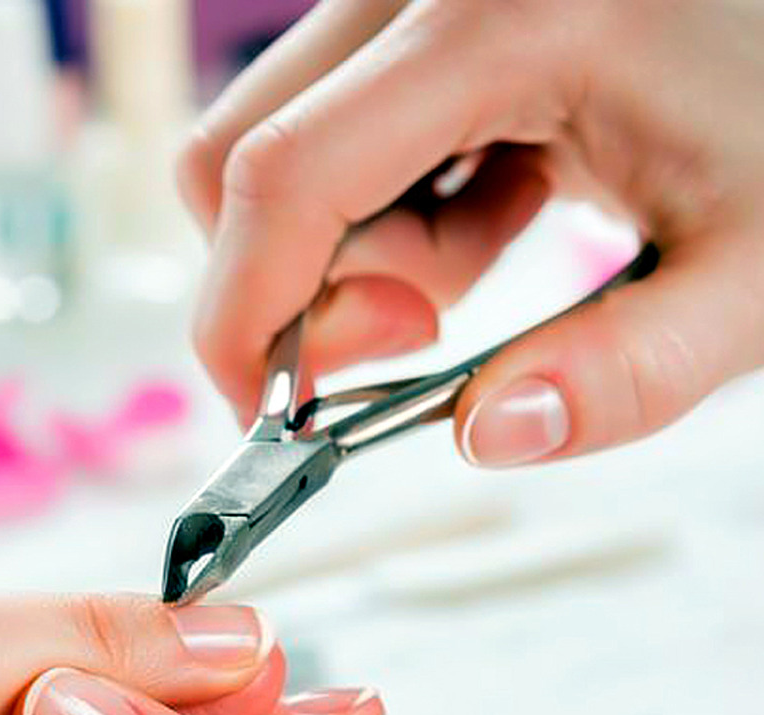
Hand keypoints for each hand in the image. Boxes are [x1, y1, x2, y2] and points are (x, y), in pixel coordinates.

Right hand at [181, 0, 763, 464]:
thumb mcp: (752, 275)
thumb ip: (630, 371)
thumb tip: (487, 433)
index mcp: (507, 20)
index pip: (282, 178)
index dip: (244, 321)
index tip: (279, 419)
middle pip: (241, 157)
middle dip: (301, 288)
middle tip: (425, 332)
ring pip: (280, 147)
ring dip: (357, 249)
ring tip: (499, 242)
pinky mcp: (426, 14)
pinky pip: (335, 127)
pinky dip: (389, 205)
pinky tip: (499, 197)